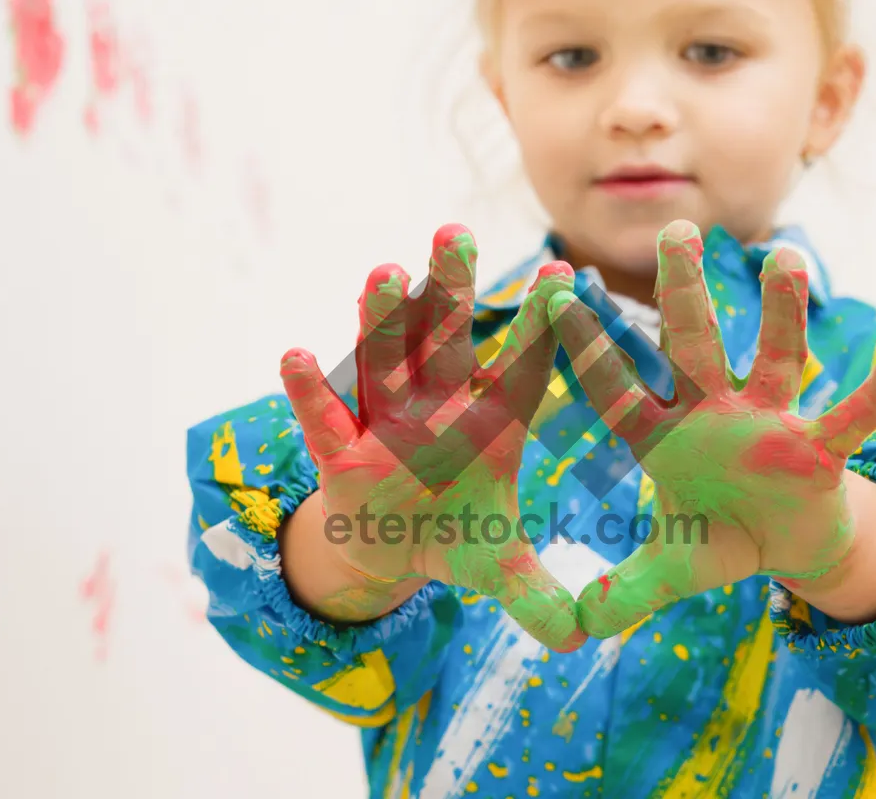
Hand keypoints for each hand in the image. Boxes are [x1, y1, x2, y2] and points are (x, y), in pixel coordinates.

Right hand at [279, 224, 587, 651]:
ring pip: (383, 362)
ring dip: (381, 322)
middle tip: (456, 236)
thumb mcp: (494, 567)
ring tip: (385, 274)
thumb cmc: (451, 536)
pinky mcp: (338, 451)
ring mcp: (385, 423)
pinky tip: (296, 357)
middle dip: (449, 292)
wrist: (388, 545)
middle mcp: (438, 408)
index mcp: (491, 425)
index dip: (543, 328)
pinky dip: (309, 392)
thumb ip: (535, 594)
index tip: (567, 278)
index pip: (522, 369)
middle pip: (445, 342)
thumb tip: (579, 639)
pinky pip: (324, 417)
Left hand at [546, 219, 875, 637]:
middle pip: (695, 344)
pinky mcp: (821, 449)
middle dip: (684, 292)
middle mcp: (715, 413)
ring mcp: (771, 423)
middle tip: (674, 232)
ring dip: (783, 313)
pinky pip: (849, 419)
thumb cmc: (722, 536)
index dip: (589, 344)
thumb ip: (628, 589)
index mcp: (664, 435)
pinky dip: (873, 396)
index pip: (618, 385)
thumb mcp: (672, 566)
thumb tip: (581, 625)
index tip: (556, 291)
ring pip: (778, 358)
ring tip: (786, 260)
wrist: (786, 544)